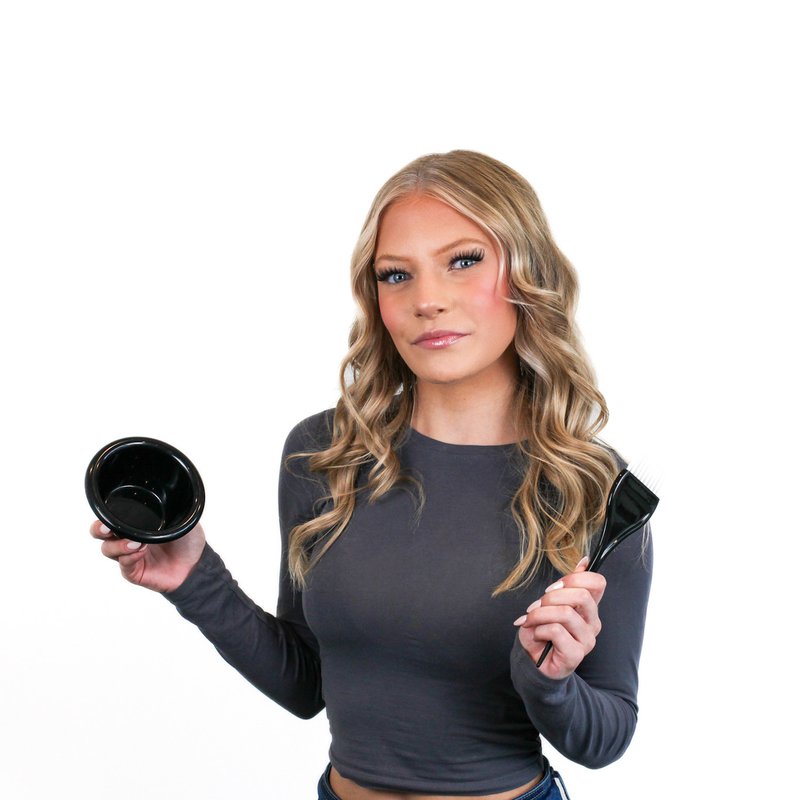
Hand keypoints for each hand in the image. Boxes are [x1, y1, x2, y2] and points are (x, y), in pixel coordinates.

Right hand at [90, 519, 205, 593]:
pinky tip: (139, 552)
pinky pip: (124, 565)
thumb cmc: (187, 541)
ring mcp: (130, 556)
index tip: (108, 510)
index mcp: (136, 523)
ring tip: (136, 543)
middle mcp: (128, 538)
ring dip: (118, 545)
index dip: (105, 514)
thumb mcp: (183, 519)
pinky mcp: (134, 572)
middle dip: (99, 529)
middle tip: (107, 528)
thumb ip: (174, 509)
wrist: (198, 564)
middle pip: (101, 533)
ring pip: (108, 550)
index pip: (112, 516)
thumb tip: (170, 497)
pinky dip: (129, 557)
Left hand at [514, 556, 606, 679]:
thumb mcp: (550, 603)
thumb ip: (566, 585)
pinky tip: (536, 634)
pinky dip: (539, 629)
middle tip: (536, 606)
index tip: (555, 587)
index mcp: (589, 606)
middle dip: (552, 596)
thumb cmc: (542, 629)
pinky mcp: (576, 654)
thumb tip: (585, 560)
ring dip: (540, 614)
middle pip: (581, 595)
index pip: (598, 583)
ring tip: (530, 620)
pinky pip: (556, 631)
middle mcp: (592, 622)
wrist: (533, 660)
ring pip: (565, 613)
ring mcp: (587, 639)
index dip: (575, 578)